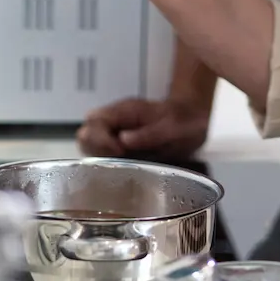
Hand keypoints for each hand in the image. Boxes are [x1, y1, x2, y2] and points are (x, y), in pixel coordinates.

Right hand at [76, 98, 209, 157]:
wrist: (194, 119)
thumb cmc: (183, 121)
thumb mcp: (172, 127)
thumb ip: (149, 134)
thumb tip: (123, 139)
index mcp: (125, 110)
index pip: (94, 121)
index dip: (101, 139)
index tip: (120, 153)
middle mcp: (115, 119)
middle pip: (85, 133)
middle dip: (96, 150)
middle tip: (119, 162)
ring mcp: (115, 131)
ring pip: (89, 144)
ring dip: (99, 158)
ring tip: (120, 167)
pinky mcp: (118, 143)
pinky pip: (101, 153)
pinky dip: (105, 162)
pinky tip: (121, 170)